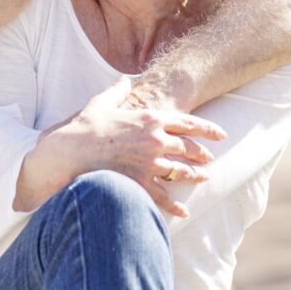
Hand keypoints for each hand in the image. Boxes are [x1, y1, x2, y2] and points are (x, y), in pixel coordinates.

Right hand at [17, 77, 225, 216]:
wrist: (70, 153)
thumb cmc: (85, 127)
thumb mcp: (101, 103)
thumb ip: (117, 91)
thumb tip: (124, 80)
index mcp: (149, 119)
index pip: (188, 123)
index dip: (207, 129)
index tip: (220, 134)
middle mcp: (155, 140)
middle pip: (189, 147)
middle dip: (202, 153)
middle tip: (209, 157)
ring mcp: (150, 164)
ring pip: (182, 172)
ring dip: (195, 176)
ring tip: (203, 178)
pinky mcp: (140, 183)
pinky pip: (165, 197)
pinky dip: (176, 205)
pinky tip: (184, 210)